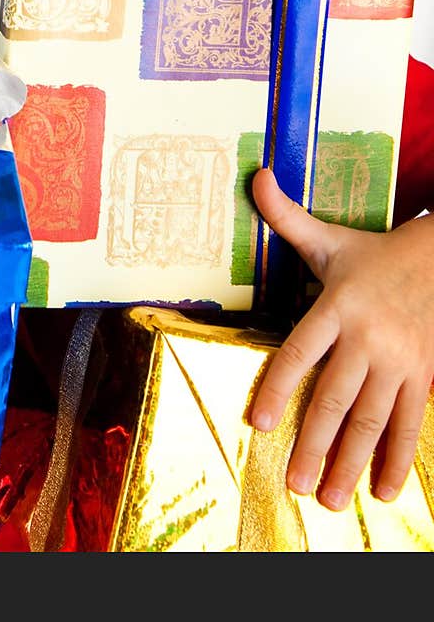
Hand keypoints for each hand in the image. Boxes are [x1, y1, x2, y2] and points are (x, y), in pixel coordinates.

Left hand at [249, 166, 433, 510]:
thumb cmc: (373, 253)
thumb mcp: (329, 238)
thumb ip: (285, 215)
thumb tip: (254, 174)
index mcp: (337, 305)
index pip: (301, 351)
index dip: (278, 386)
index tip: (258, 421)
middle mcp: (367, 338)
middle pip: (336, 397)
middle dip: (314, 443)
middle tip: (294, 482)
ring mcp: (399, 361)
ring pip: (372, 419)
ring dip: (351, 462)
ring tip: (330, 498)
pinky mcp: (423, 376)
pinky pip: (409, 424)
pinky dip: (396, 459)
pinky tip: (383, 491)